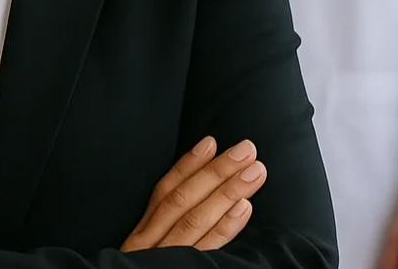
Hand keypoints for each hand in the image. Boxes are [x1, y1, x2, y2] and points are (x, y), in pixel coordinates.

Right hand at [120, 136, 266, 251]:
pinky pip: (206, 251)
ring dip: (228, 192)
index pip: (164, 193)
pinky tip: (244, 209)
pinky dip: (225, 228)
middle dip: (217, 172)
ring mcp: (167, 261)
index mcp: (143, 237)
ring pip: (196, 221)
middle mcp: (151, 246)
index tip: (211, 141)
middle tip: (247, 149)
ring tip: (255, 171)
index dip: (188, 165)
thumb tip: (198, 195)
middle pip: (184, 201)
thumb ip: (163, 230)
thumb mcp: (147, 254)